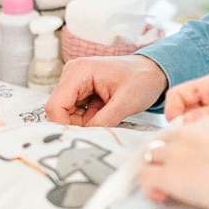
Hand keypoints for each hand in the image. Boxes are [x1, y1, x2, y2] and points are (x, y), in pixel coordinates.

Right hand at [45, 54, 167, 126]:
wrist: (153, 71)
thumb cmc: (142, 79)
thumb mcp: (125, 102)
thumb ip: (103, 121)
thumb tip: (86, 137)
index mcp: (79, 71)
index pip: (55, 106)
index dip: (65, 126)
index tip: (84, 137)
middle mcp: (72, 74)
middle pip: (59, 111)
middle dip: (76, 125)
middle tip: (101, 128)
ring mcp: (75, 82)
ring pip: (66, 114)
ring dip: (84, 123)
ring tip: (107, 117)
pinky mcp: (80, 91)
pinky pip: (75, 113)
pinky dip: (88, 120)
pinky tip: (105, 115)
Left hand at [138, 115, 208, 208]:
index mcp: (205, 122)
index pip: (180, 129)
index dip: (177, 146)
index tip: (183, 159)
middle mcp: (186, 133)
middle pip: (162, 140)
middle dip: (162, 157)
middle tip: (171, 174)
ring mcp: (175, 152)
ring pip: (150, 156)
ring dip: (155, 170)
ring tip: (164, 186)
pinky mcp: (168, 173)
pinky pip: (146, 176)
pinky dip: (149, 186)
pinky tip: (160, 194)